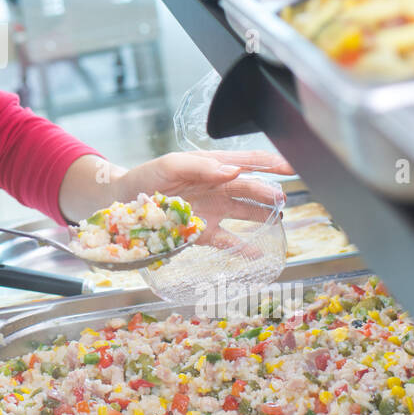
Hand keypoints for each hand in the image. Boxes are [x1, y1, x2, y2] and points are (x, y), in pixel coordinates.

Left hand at [114, 150, 292, 253]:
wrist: (121, 202)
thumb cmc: (145, 178)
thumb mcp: (169, 165)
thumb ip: (199, 166)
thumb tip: (231, 170)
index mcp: (211, 165)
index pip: (247, 161)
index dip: (271, 163)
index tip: (291, 166)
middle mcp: (217, 186)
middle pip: (251, 187)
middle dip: (270, 191)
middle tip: (282, 198)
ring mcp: (212, 209)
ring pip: (246, 211)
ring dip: (263, 214)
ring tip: (279, 219)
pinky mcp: (203, 231)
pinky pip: (228, 240)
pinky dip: (244, 247)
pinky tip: (259, 253)